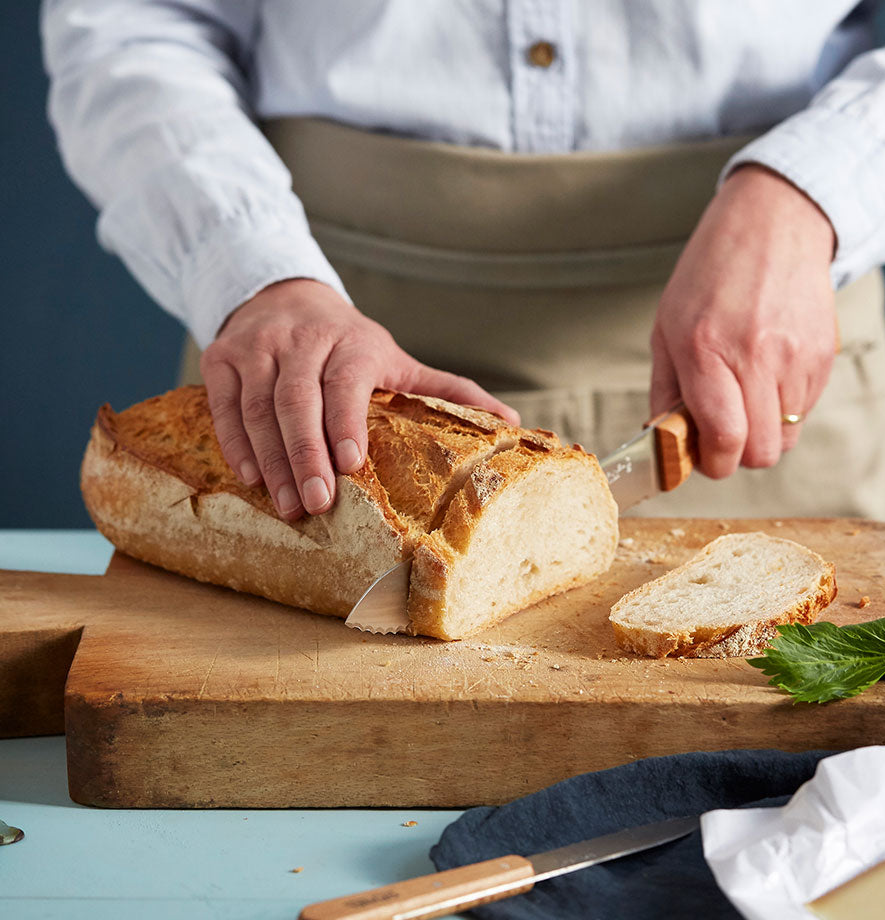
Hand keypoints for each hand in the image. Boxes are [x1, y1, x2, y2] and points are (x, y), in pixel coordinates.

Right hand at [200, 279, 518, 519]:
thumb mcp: (400, 359)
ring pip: (258, 408)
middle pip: (296, 401)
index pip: (346, 381)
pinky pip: (223, 406)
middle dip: (305, 456)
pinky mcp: (220, 356)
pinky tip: (251, 478)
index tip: (349, 464)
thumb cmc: (350, 343)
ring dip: (271, 461)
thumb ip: (449, 390)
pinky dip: (235, 444)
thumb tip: (510, 421)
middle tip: (315, 505)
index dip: (344, 421)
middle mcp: (301, 339)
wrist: (286, 296)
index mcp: (353, 342)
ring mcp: (256, 346)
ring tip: (286, 505)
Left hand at [650, 164, 838, 477]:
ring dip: (764, 432)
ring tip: (746, 396)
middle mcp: (756, 356)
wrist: (774, 224)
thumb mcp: (667, 327)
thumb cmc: (711, 275)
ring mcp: (796, 357)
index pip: (725, 437)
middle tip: (724, 432)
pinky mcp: (823, 356)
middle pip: (762, 452)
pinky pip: (805, 411)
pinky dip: (785, 408)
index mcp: (706, 350)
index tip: (705, 457)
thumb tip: (663, 443)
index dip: (714, 463)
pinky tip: (769, 374)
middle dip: (739, 455)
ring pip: (787, 438)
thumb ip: (665, 391)